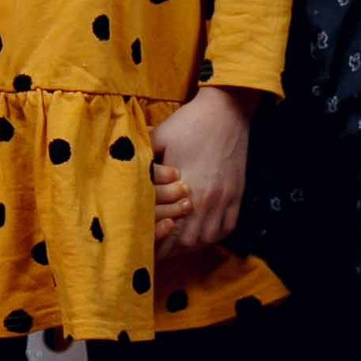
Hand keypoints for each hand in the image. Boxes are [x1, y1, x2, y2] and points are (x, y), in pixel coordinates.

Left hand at [149, 86, 254, 258]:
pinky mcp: (237, 193)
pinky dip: (214, 235)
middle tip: (157, 251)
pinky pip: (228, 226)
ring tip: (178, 245)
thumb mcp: (159, 137)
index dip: (155, 242)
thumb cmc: (189, 122)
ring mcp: (225, 198)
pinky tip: (202, 233)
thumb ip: (142, 161)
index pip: (168, 228)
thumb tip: (122, 174)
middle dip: (171, 249)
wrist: (227, 109)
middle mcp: (206, 198)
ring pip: (208, 237)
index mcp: (184, 186)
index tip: (142, 247)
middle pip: (188, 240)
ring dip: (192, 244)